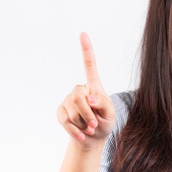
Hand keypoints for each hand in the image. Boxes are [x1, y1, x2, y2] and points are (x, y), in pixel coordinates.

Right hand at [57, 32, 114, 146]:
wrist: (91, 137)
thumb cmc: (104, 123)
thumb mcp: (110, 115)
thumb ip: (104, 104)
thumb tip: (89, 98)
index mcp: (93, 86)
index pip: (89, 65)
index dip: (86, 50)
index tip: (82, 33)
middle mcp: (79, 90)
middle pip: (78, 96)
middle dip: (86, 113)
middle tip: (94, 125)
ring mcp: (68, 100)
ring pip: (71, 110)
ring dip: (82, 123)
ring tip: (89, 129)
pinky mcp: (60, 111)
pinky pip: (65, 120)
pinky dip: (74, 130)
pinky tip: (81, 135)